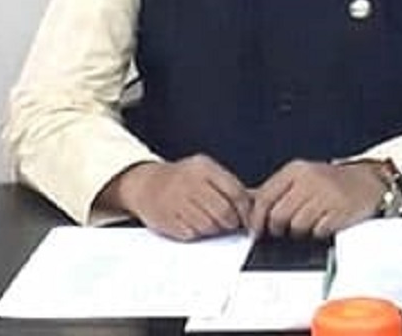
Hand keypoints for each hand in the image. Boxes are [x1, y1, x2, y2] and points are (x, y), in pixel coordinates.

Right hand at [98, 155, 251, 240]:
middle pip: (224, 212)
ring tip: (209, 222)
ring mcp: (177, 201)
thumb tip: (257, 202)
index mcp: (204, 168)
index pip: (236, 193)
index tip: (247, 219)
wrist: (145, 183)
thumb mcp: (205, 171)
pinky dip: (196, 233)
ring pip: (209, 226)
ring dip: (214, 229)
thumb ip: (228, 185)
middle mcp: (190, 183)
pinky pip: (192, 233)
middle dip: (230, 222)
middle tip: (228, 224)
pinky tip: (192, 224)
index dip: (245, 210)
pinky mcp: (167, 219)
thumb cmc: (181, 179)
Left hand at [249, 160, 385, 238]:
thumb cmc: (332, 183)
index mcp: (296, 170)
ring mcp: (325, 195)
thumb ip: (277, 190)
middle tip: (284, 231)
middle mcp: (309, 179)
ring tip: (309, 224)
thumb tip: (248, 204)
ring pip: (297, 227)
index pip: (265, 196)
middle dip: (278, 229)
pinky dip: (318, 234)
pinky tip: (324, 224)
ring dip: (299, 233)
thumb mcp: (302, 178)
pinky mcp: (339, 211)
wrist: (369, 183)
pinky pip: (317, 232)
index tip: (256, 230)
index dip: (257, 218)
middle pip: (278, 216)